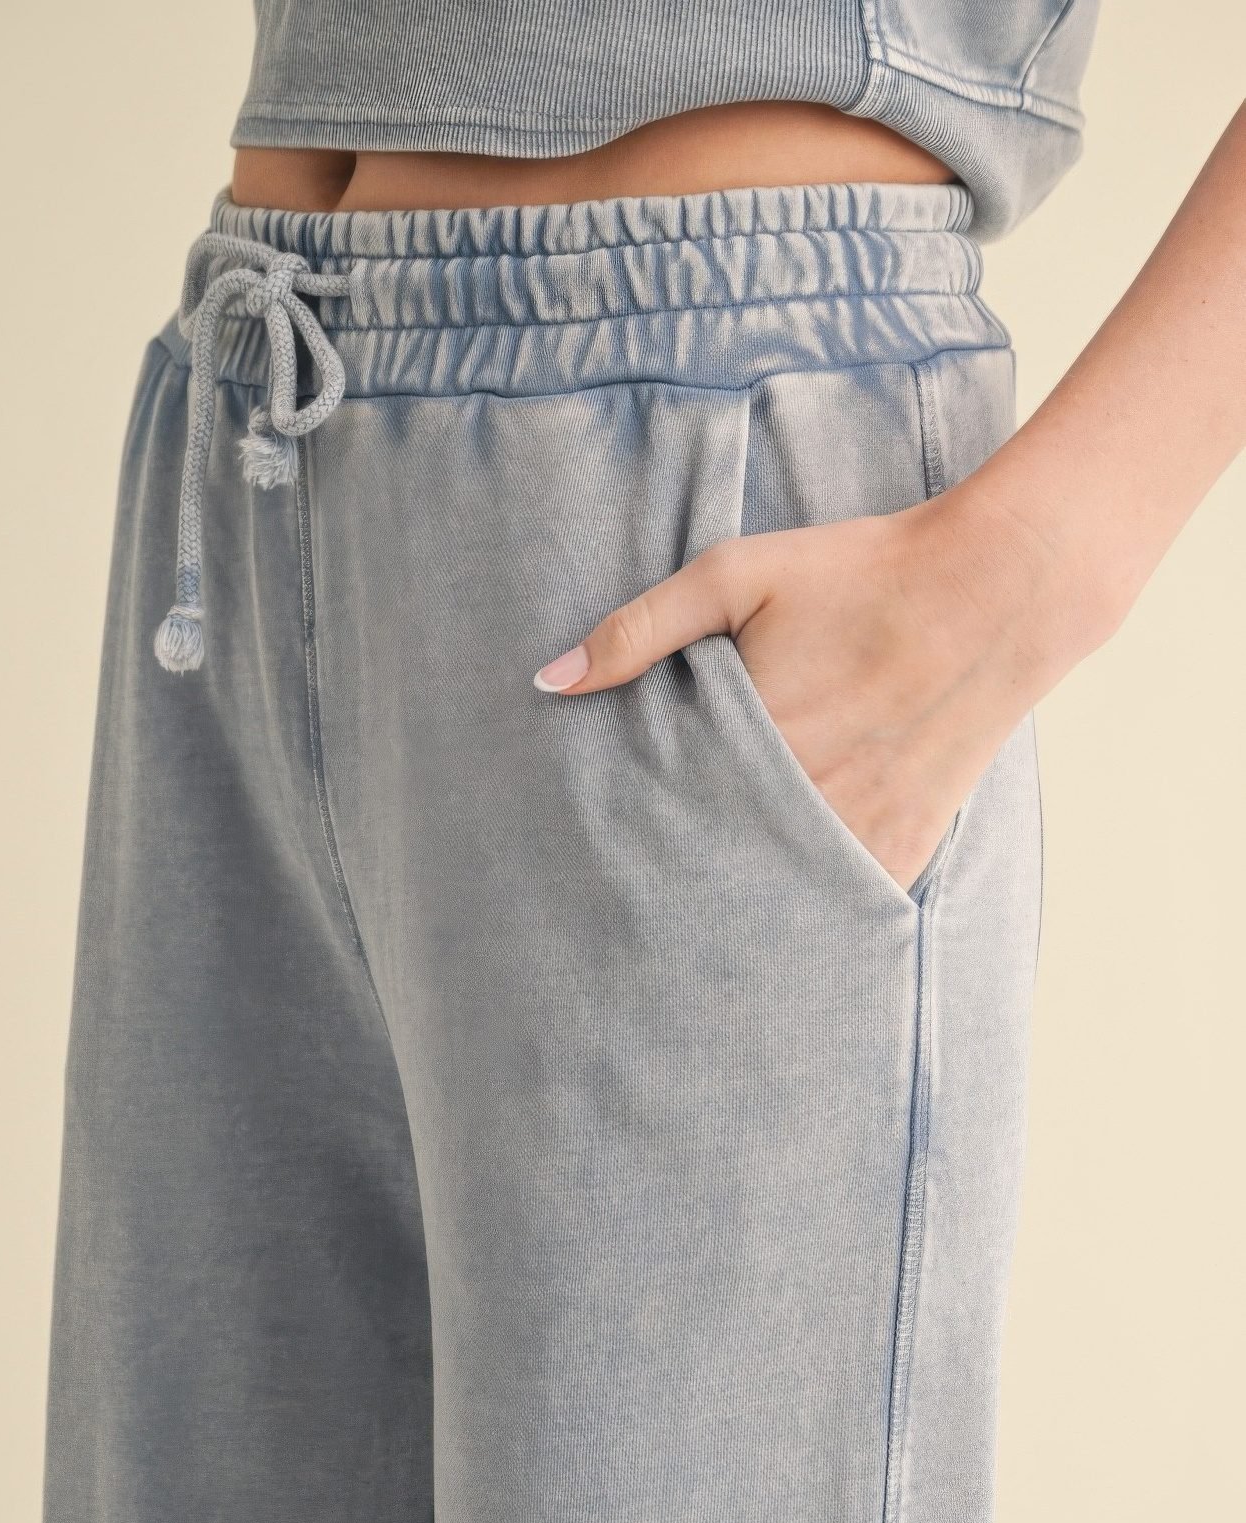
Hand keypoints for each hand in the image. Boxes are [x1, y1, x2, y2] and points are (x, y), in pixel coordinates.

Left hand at [534, 488, 1085, 891]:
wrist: (996, 588)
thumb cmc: (859, 573)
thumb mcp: (736, 575)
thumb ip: (639, 629)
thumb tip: (548, 681)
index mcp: (748, 742)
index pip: (658, 820)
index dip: (625, 842)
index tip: (591, 858)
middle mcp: (799, 801)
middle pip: (708, 871)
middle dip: (671, 885)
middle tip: (626, 913)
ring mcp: (856, 834)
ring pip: (771, 899)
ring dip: (735, 905)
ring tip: (691, 927)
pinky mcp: (903, 851)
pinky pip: (840, 905)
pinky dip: (807, 909)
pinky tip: (774, 922)